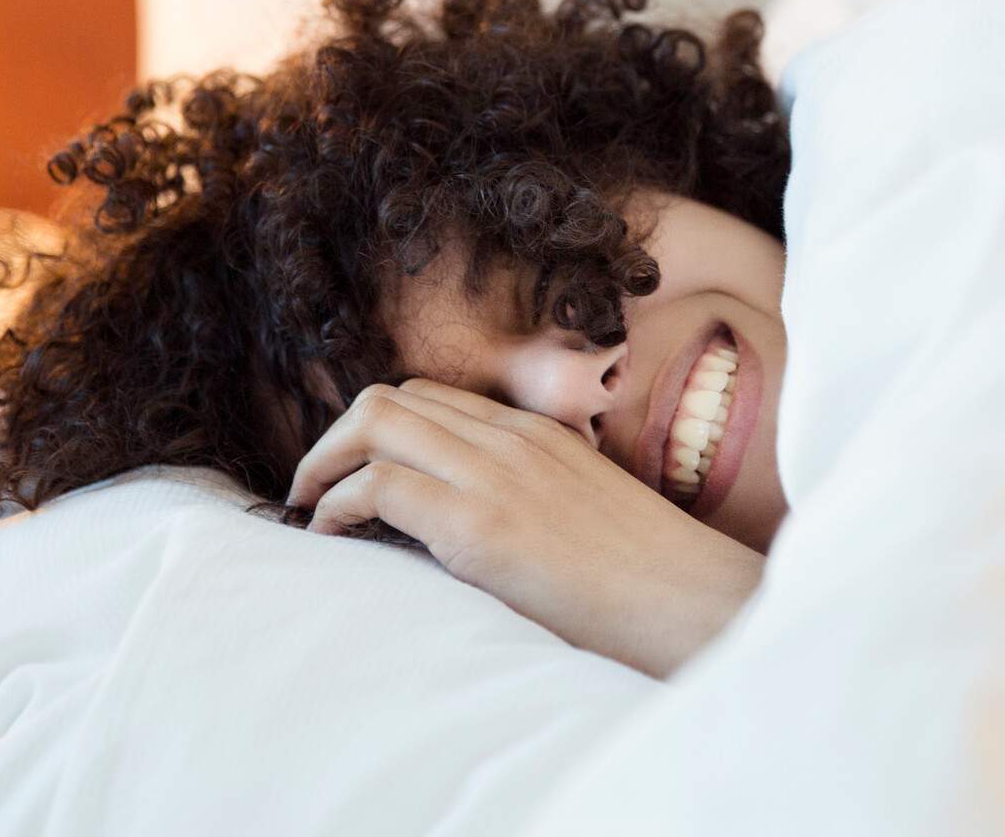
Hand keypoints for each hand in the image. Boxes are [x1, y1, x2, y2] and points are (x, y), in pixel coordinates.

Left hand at [286, 378, 763, 677]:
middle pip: (391, 397)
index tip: (351, 472)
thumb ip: (532, 499)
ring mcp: (497, 475)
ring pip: (375, 421)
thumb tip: (474, 531)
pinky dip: (338, 503)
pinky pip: (381, 485)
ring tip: (308, 508)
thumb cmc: (651, 582)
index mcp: (538, 435)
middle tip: (312, 488)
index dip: (377, 430)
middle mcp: (513, 439)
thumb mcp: (587, 513)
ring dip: (323, 463)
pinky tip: (334, 536)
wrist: (696, 606)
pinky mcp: (482, 525)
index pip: (432, 398)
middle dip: (334, 438)